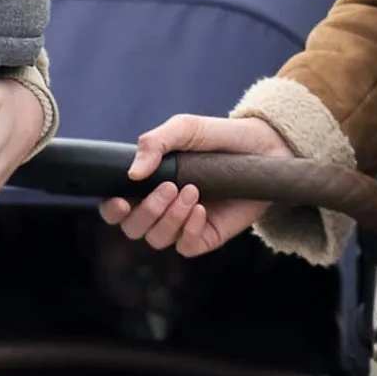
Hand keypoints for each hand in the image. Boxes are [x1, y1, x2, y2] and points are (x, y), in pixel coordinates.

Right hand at [98, 113, 290, 257]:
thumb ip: (155, 143)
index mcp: (149, 183)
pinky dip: (190, 230)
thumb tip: (132, 173)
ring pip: (158, 239)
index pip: (117, 208)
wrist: (264, 148)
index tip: (122, 200)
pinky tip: (202, 209)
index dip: (112, 210)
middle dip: (147, 211)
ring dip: (170, 218)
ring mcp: (184, 224)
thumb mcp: (186, 129)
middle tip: (170, 187)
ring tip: (192, 191)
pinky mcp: (208, 235)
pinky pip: (187, 246)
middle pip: (133, 229)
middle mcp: (162, 207)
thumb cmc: (220, 137)